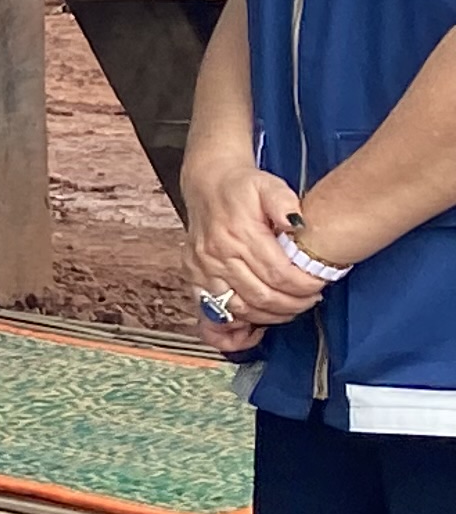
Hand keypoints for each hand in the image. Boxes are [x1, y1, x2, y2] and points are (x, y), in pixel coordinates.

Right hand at [182, 165, 319, 332]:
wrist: (207, 184)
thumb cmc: (241, 188)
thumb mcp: (269, 185)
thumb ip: (285, 202)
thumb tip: (297, 223)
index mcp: (238, 234)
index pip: (278, 275)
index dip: (304, 287)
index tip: (319, 285)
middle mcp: (217, 255)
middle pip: (262, 296)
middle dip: (293, 305)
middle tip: (310, 300)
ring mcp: (202, 270)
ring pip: (240, 309)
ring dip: (270, 316)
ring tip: (289, 308)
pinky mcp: (193, 279)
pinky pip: (212, 315)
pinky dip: (232, 329)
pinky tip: (252, 329)